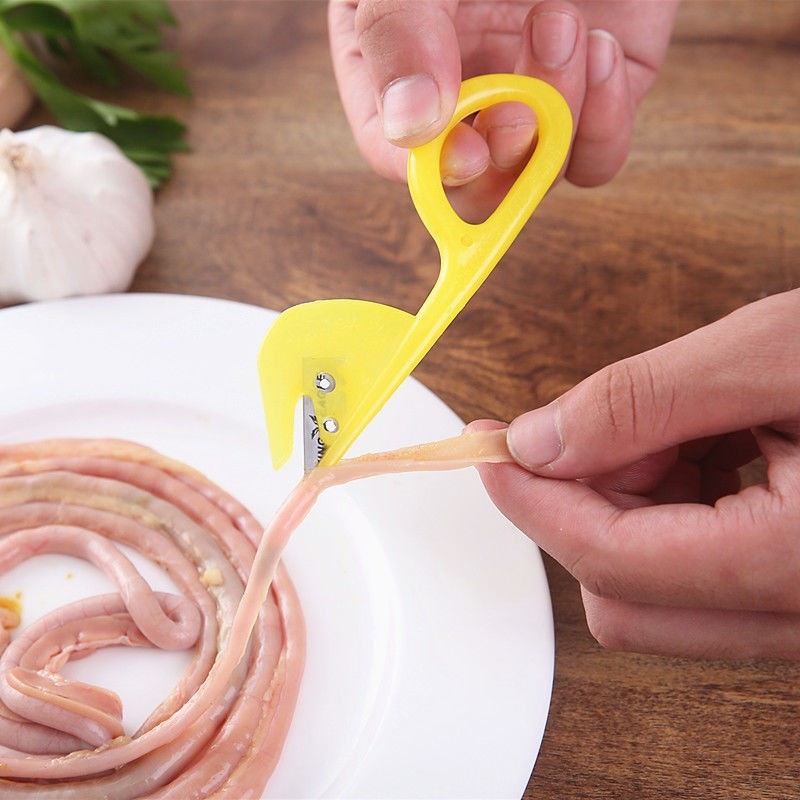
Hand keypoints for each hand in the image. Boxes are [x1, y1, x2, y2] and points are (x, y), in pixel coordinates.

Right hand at [329, 0, 678, 219]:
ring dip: (555, 115)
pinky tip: (600, 46)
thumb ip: (394, 32)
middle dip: (501, 157)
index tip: (467, 150)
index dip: (434, 172)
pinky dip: (605, 124)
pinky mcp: (598, 88)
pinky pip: (598, 155)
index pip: (401, 156)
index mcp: (400, 63)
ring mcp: (533, 92)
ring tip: (561, 20)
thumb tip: (410, 129)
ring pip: (540, 171)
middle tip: (517, 104)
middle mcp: (465, 90)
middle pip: (475, 185)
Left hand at [472, 289, 799, 659]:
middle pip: (622, 596)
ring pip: (653, 587)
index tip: (489, 449)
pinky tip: (705, 445)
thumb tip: (535, 443)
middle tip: (594, 424)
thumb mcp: (779, 353)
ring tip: (680, 423)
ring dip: (628, 502)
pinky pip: (695, 572)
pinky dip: (670, 507)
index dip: (532, 499)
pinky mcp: (796, 592)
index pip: (609, 559)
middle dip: (581, 504)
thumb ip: (645, 401)